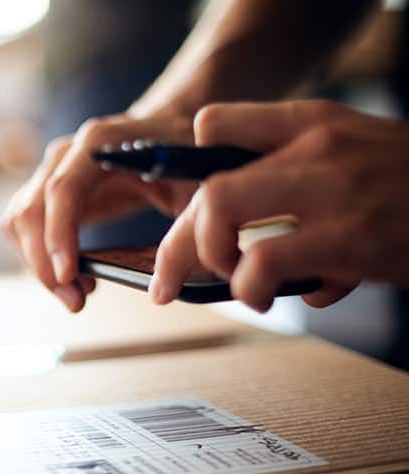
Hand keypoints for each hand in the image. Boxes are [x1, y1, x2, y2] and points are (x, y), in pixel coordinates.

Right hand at [1, 113, 197, 311]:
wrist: (167, 127)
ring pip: (19, 222)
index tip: (68, 276)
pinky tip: (71, 275)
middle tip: (75, 302)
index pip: (62, 190)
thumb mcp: (196, 187)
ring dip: (37, 264)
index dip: (59, 235)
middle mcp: (66, 153)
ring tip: (77, 293)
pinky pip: (23, 226)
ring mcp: (50, 170)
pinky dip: (37, 257)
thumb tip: (161, 289)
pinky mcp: (45, 190)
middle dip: (44, 264)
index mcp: (99, 142)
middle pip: (30, 211)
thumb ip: (184, 231)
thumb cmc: (182, 155)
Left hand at [152, 99, 408, 311]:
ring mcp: (330, 191)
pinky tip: (273, 298)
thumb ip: (300, 179)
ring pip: (220, 211)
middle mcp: (314, 148)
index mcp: (311, 122)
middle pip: (206, 185)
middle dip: (175, 241)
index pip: (217, 124)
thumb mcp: (357, 153)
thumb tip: (255, 248)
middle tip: (169, 277)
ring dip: (210, 260)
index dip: (186, 165)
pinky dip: (252, 289)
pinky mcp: (349, 237)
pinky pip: (264, 263)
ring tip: (234, 284)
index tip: (178, 208)